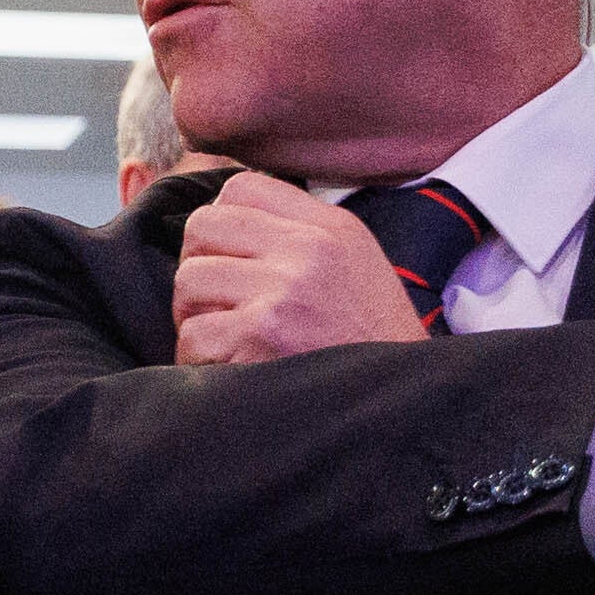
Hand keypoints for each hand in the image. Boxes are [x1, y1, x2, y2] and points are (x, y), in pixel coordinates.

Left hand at [172, 174, 432, 367]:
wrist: (406, 405)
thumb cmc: (374, 343)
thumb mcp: (356, 264)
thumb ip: (302, 235)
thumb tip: (229, 221)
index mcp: (330, 227)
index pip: (241, 189)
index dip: (221, 225)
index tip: (230, 259)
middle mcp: (307, 251)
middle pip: (203, 227)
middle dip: (198, 267)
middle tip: (216, 303)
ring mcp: (283, 293)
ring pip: (188, 281)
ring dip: (194, 317)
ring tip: (223, 340)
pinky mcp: (262, 338)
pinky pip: (194, 335)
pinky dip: (198, 359)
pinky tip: (227, 370)